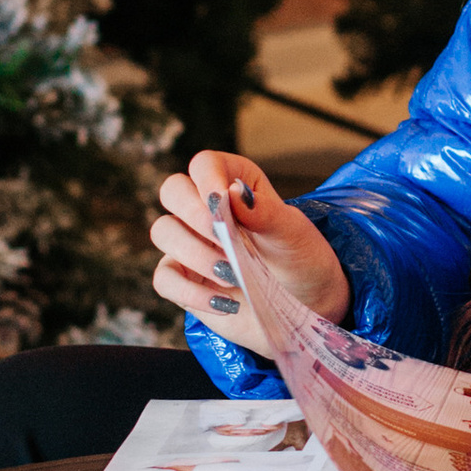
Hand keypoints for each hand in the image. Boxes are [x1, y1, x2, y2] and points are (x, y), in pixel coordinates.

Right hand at [149, 152, 347, 358]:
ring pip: (163, 232)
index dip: (207, 179)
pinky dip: (191, 293)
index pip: (204, 164)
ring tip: (232, 275)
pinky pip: (164, 279)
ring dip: (195, 254)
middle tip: (226, 240)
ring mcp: (190, 243)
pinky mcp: (184, 280)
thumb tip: (233, 192)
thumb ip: (265, 212)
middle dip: (195, 215)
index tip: (221, 203)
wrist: (307, 306)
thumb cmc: (301, 260)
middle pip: (172, 191)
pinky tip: (226, 303)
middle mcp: (205, 209)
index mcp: (234, 183)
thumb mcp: (293, 234)